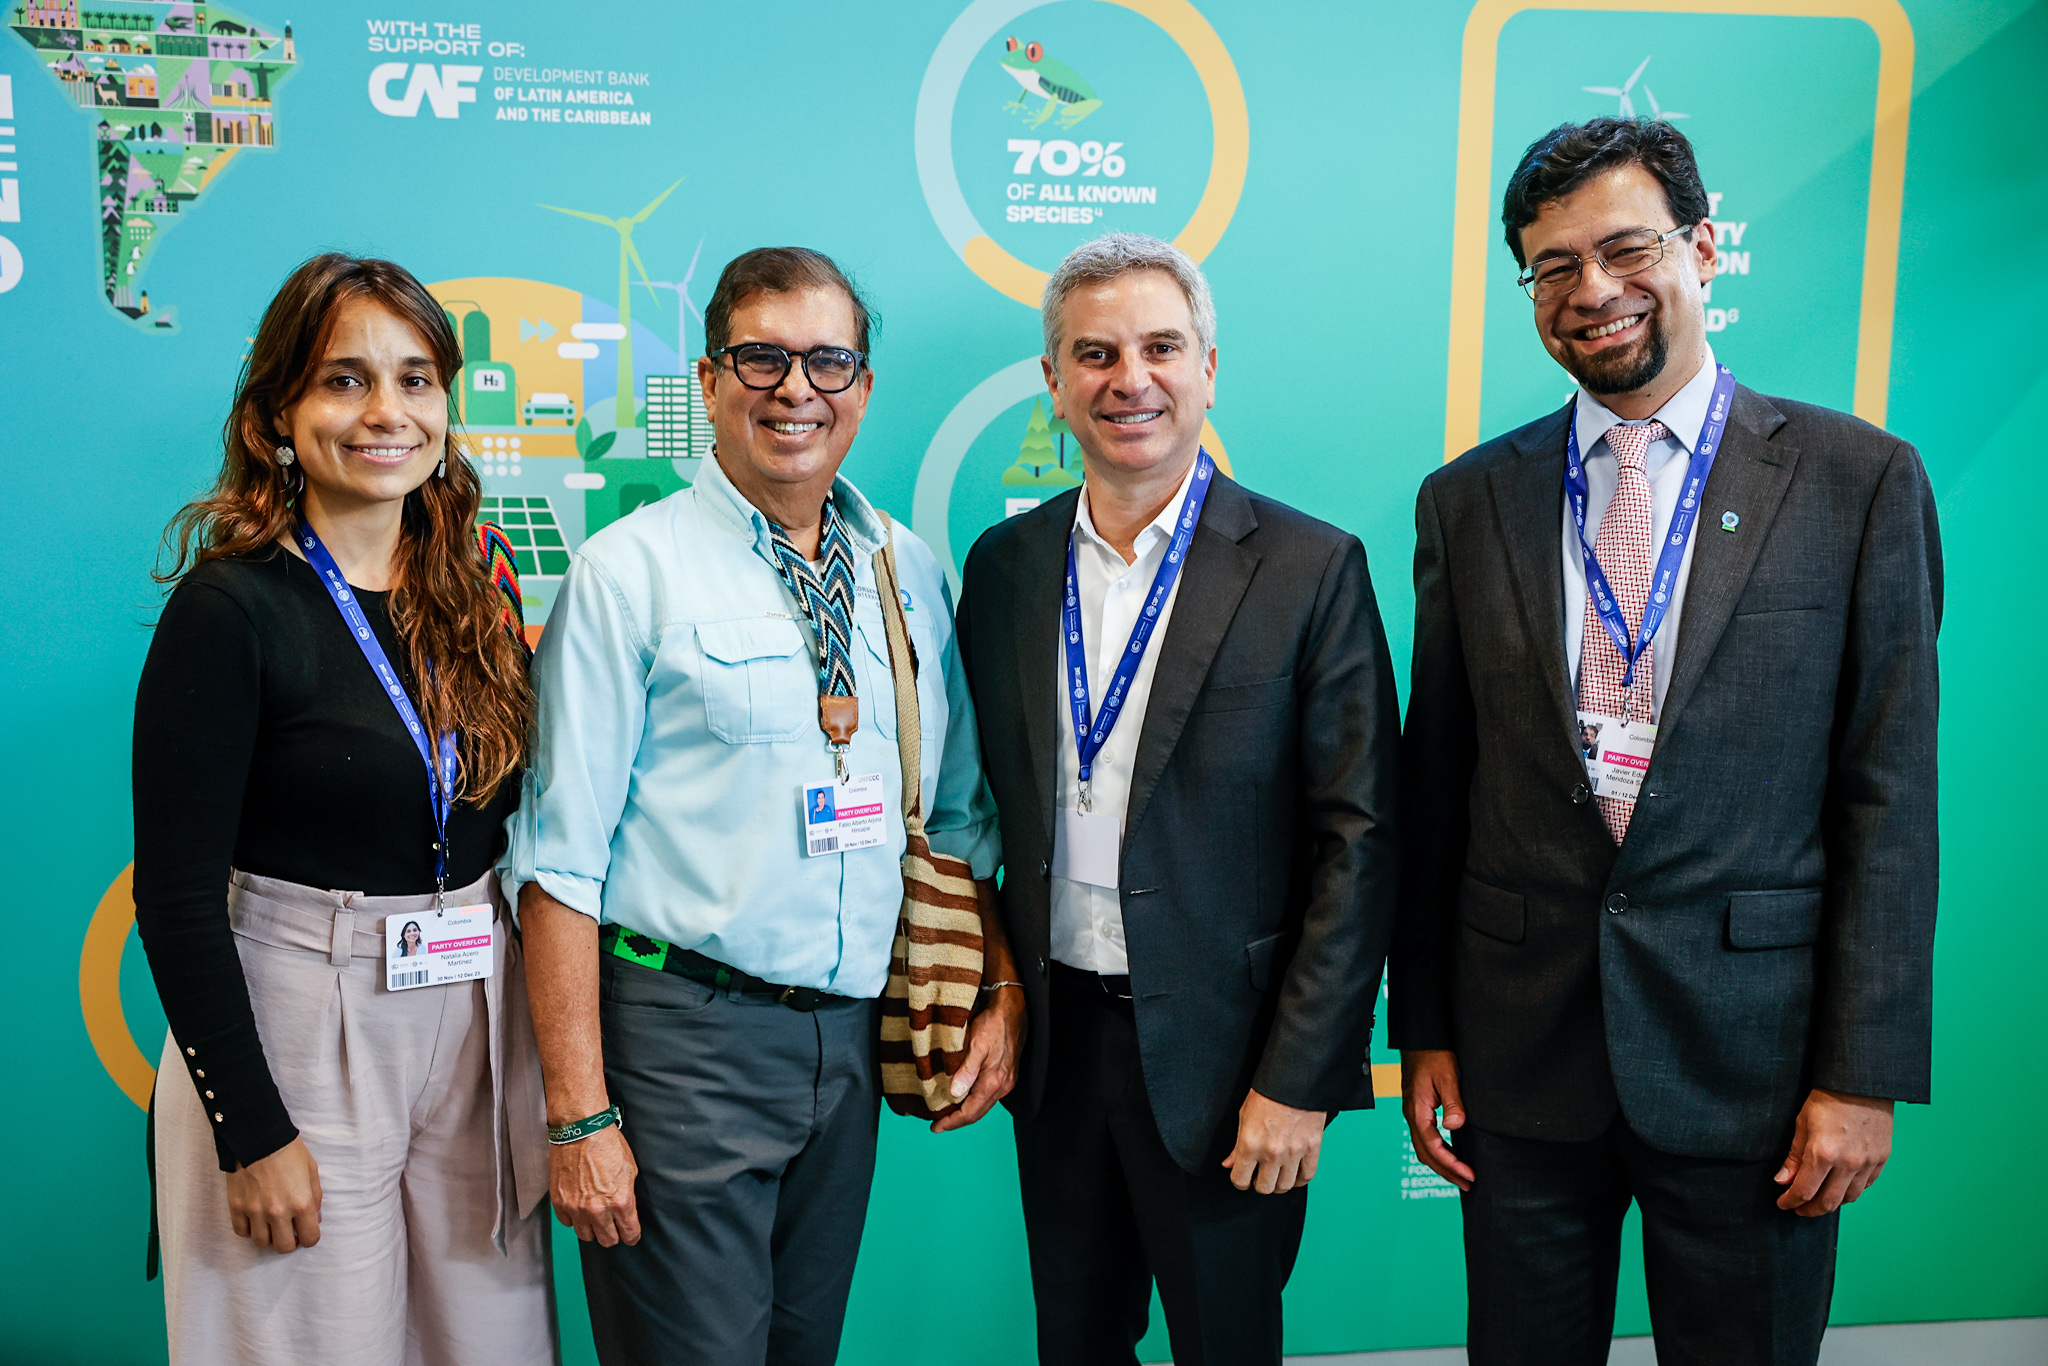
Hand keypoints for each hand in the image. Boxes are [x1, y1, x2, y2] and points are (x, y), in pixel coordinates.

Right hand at [225, 1136, 322, 1252]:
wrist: (258, 1137)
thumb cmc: (289, 1152)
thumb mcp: (311, 1171)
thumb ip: (315, 1198)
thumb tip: (314, 1219)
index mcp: (301, 1203)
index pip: (310, 1238)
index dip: (310, 1237)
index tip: (306, 1231)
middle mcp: (278, 1212)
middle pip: (284, 1247)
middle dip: (290, 1242)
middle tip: (289, 1231)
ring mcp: (255, 1211)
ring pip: (261, 1242)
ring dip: (269, 1236)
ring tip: (272, 1224)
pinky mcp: (236, 1207)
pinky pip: (242, 1232)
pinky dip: (249, 1229)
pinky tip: (255, 1219)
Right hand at [550, 1123, 641, 1245]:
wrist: (581, 1130)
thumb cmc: (607, 1144)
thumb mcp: (629, 1169)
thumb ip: (628, 1195)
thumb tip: (627, 1210)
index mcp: (620, 1201)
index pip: (629, 1233)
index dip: (632, 1236)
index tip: (630, 1235)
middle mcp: (598, 1210)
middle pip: (607, 1241)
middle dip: (613, 1235)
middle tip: (613, 1226)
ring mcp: (576, 1208)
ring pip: (585, 1236)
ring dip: (592, 1229)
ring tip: (594, 1218)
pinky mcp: (560, 1203)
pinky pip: (567, 1223)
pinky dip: (573, 1218)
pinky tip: (578, 1207)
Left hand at [931, 986, 1025, 1133]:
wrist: (1012, 1010)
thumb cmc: (993, 1024)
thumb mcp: (976, 1044)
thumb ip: (967, 1070)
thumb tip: (955, 1092)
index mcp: (994, 1082)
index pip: (970, 1113)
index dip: (951, 1122)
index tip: (935, 1127)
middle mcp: (1002, 1086)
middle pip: (977, 1113)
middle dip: (957, 1121)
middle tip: (937, 1124)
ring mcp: (1006, 1082)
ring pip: (983, 1106)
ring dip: (965, 1112)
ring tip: (947, 1113)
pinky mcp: (1006, 1075)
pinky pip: (988, 1096)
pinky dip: (974, 1101)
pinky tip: (963, 1097)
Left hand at [1222, 1089, 1325, 1193]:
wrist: (1293, 1080)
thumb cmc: (1267, 1094)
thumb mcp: (1243, 1116)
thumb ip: (1236, 1145)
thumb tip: (1229, 1164)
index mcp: (1250, 1145)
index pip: (1240, 1179)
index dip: (1239, 1181)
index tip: (1242, 1177)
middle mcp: (1272, 1153)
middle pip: (1264, 1188)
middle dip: (1259, 1184)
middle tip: (1259, 1175)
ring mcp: (1294, 1153)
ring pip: (1285, 1186)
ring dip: (1279, 1184)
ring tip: (1276, 1175)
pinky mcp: (1312, 1148)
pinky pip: (1307, 1176)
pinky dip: (1299, 1179)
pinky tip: (1294, 1174)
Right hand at [1402, 1049, 1474, 1190]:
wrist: (1420, 1039)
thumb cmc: (1434, 1055)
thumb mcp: (1447, 1077)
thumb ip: (1452, 1102)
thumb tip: (1455, 1126)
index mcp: (1417, 1110)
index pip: (1432, 1146)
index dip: (1451, 1164)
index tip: (1469, 1174)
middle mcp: (1412, 1115)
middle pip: (1425, 1154)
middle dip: (1446, 1172)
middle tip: (1468, 1184)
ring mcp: (1413, 1113)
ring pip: (1423, 1148)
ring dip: (1441, 1165)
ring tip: (1461, 1177)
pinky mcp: (1418, 1110)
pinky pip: (1425, 1138)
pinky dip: (1437, 1152)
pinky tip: (1450, 1155)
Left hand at [1774, 1088, 1892, 1215]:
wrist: (1861, 1083)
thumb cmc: (1828, 1099)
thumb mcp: (1802, 1124)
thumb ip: (1794, 1157)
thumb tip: (1783, 1181)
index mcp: (1823, 1154)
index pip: (1804, 1192)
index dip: (1790, 1202)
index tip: (1783, 1203)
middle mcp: (1848, 1163)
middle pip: (1828, 1202)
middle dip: (1810, 1210)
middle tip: (1799, 1208)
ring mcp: (1868, 1163)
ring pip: (1849, 1198)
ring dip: (1832, 1202)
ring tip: (1819, 1198)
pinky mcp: (1882, 1159)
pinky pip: (1865, 1185)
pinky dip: (1851, 1191)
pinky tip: (1840, 1186)